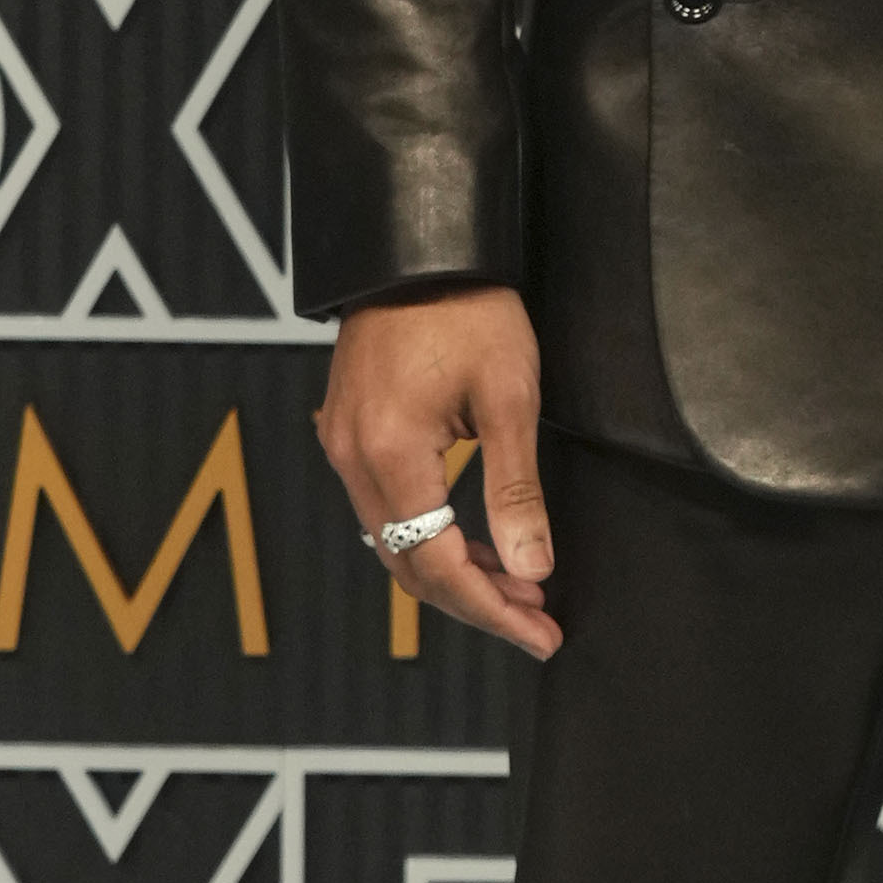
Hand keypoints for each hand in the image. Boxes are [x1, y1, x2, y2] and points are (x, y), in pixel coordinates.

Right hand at [314, 286, 559, 662]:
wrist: (417, 249)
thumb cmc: (469, 309)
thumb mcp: (509, 396)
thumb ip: (516, 490)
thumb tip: (531, 566)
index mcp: (389, 453)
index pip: (437, 565)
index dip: (491, 609)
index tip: (540, 633)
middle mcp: (352, 457)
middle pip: (408, 565)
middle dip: (476, 600)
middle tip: (537, 617)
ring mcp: (342, 445)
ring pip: (393, 541)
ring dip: (454, 570)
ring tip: (519, 583)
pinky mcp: (348, 431)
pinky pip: (383, 508)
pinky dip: (429, 535)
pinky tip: (475, 539)